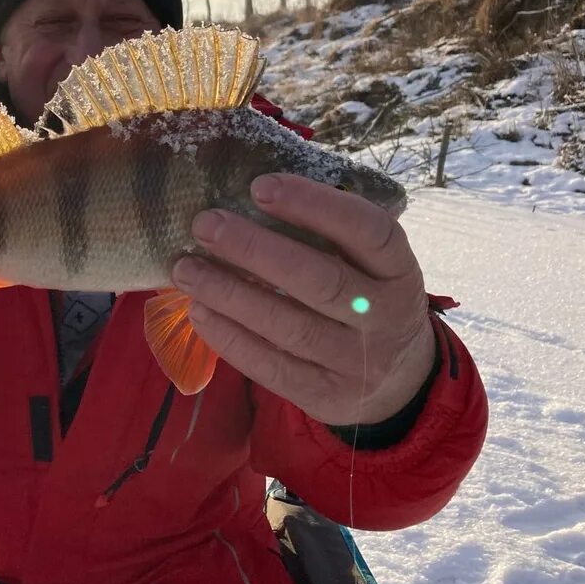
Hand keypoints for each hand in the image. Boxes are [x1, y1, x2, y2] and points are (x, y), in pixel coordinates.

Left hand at [172, 173, 435, 425]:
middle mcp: (385, 316)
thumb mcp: (368, 264)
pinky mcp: (328, 397)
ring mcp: (358, 361)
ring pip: (290, 326)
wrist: (398, 382)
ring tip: (186, 269)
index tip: (260, 186)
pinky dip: (231, 339)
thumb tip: (243, 195)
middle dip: (255, 250)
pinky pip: (274, 368)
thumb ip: (327, 235)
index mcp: (398, 269)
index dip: (315, 205)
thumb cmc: (364, 297)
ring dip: (231, 294)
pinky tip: (199, 311)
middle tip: (205, 224)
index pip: (368, 230)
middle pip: (320, 281)